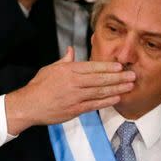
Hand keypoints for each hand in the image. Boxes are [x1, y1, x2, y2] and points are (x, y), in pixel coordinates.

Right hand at [5, 47, 134, 134]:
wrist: (28, 105)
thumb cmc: (38, 86)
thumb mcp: (50, 69)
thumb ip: (64, 60)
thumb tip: (71, 50)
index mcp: (68, 70)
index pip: (92, 67)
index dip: (108, 67)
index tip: (120, 66)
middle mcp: (74, 82)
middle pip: (100, 79)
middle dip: (118, 77)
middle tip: (132, 75)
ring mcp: (75, 96)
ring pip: (100, 92)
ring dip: (117, 89)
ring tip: (129, 86)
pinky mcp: (75, 109)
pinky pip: (94, 105)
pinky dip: (106, 102)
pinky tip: (117, 98)